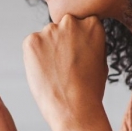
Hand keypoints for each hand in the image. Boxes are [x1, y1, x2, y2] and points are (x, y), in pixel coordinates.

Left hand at [22, 14, 111, 130]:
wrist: (74, 108)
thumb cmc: (90, 89)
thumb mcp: (100, 59)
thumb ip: (89, 42)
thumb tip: (79, 37)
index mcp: (92, 24)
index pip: (81, 24)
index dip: (78, 42)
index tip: (77, 56)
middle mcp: (70, 22)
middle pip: (62, 28)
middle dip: (62, 42)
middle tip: (65, 66)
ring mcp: (50, 30)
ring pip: (46, 37)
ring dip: (48, 50)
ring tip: (55, 72)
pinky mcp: (31, 41)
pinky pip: (32, 45)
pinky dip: (34, 57)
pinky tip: (45, 73)